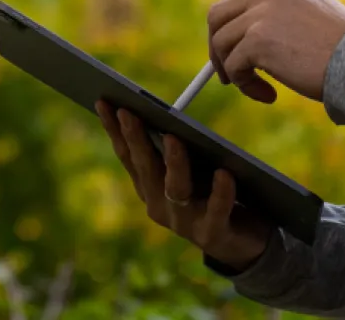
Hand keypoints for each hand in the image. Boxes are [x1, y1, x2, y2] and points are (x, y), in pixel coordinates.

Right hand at [96, 100, 271, 270]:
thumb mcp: (191, 171)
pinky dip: (219, 192)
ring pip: (175, 190)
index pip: (127, 155)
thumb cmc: (212, 195)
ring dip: (174, 163)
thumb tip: (168, 118)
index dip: (114, 130)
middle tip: (129, 112)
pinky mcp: (213, 234)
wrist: (241, 243)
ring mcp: (184, 223)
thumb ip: (176, 151)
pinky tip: (224, 173)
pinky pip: (216, 211)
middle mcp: (160, 206)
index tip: (103, 101)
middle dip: (136, 139)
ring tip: (175, 138)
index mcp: (149, 188)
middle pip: (146, 169)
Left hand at [208, 0, 344, 102]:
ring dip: (232, 71)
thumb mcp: (311, 16)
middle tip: (227, 72)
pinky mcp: (257, 40)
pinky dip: (245, 85)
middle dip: (217, 45)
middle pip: (217, 14)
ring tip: (256, 88)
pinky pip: (234, 66)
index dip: (227, 23)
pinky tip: (269, 95)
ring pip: (221, 42)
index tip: (232, 46)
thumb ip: (279, 16)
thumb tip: (241, 41)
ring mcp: (261, 13)